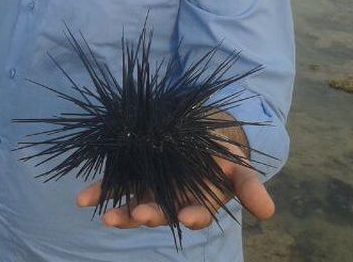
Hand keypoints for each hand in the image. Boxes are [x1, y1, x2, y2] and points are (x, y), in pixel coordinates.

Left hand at [75, 142, 274, 230]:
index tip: (188, 216)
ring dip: (120, 211)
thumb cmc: (220, 155)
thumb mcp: (239, 167)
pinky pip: (114, 186)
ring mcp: (150, 190)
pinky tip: (82, 198)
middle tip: (139, 215)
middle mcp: (171, 201)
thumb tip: (269, 211)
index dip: (193, 215)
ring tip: (106, 216)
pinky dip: (99, 191)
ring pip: (134, 205)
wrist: (198, 135)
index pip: (197, 214)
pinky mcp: (132, 176)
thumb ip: (250, 187)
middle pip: (160, 213)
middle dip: (149, 215)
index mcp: (199, 202)